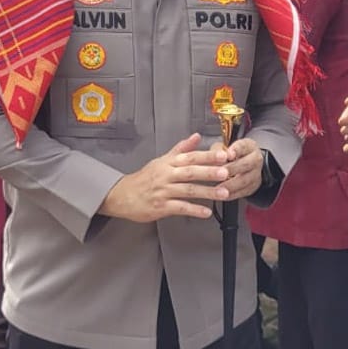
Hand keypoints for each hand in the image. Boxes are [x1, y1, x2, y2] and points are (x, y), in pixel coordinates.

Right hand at [98, 134, 233, 222]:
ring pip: (187, 190)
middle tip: (225, 172)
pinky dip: (194, 210)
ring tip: (223, 193)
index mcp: (168, 163)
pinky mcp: (160, 207)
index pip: (190, 157)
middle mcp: (166, 175)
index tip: (223, 155)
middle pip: (190, 172)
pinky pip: (180, 208)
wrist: (122, 196)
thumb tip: (196, 136)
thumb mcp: (161, 160)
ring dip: (207, 192)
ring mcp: (163, 191)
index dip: (207, 156)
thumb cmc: (144, 179)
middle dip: (209, 172)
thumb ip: (181, 149)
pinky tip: (206, 212)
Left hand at [211, 137, 264, 200]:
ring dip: (230, 185)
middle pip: (245, 164)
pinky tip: (220, 195)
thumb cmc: (231, 155)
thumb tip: (211, 157)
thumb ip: (218, 151)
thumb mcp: (224, 148)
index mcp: (249, 146)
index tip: (228, 154)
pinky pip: (242, 192)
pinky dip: (231, 194)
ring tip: (217, 188)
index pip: (243, 146)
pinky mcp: (252, 187)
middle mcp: (255, 159)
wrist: (245, 166)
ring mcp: (256, 174)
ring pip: (244, 180)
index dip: (236, 150)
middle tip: (219, 173)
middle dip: (232, 169)